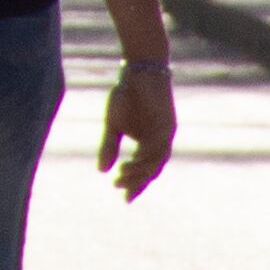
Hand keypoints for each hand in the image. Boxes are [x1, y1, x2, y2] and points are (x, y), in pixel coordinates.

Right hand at [98, 58, 172, 197]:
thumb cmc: (127, 95)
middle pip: (152, 170)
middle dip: (136, 181)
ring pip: (156, 161)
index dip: (135, 185)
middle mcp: (160, 143)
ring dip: (140, 171)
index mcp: (149, 144)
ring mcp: (165, 135)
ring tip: (122, 175)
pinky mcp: (168, 125)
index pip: (145, 171)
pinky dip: (146, 156)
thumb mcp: (113, 124)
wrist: (138, 70)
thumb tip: (101, 171)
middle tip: (119, 187)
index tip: (124, 199)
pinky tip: (134, 160)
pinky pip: (158, 146)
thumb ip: (109, 147)